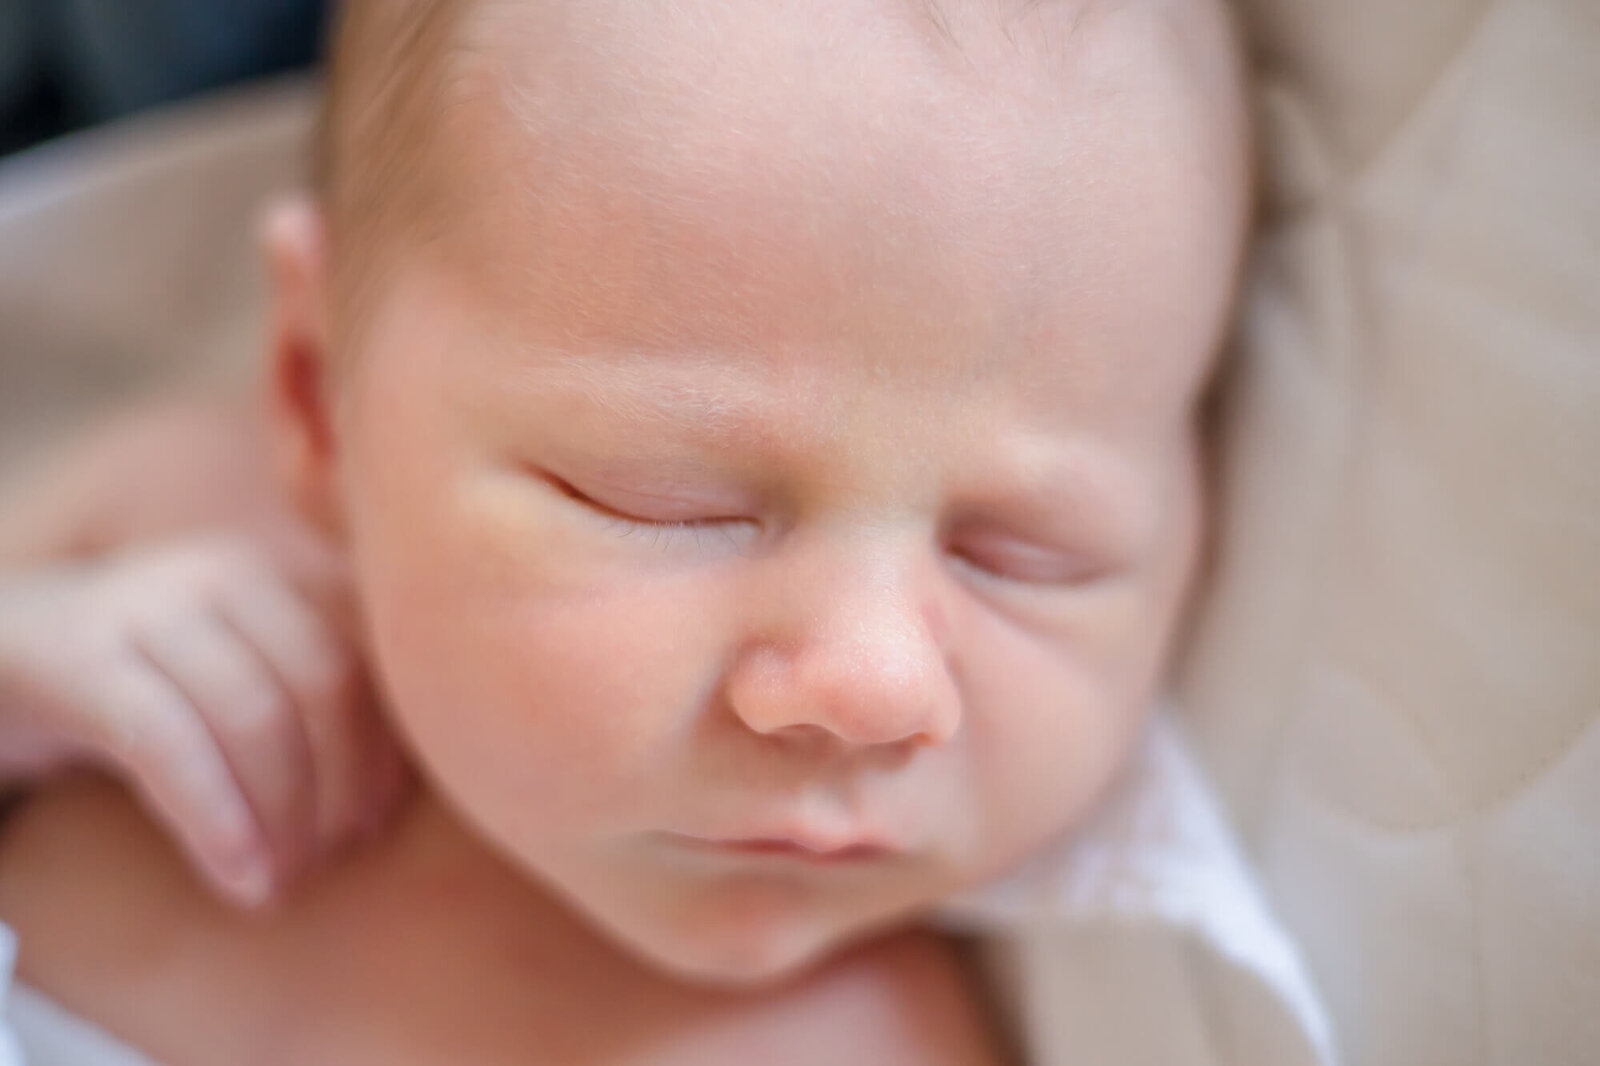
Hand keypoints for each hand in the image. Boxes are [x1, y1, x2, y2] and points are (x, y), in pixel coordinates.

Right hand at [0, 534, 409, 907]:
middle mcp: (227, 570)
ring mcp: (150, 603)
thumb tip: (397, 795)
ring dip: (283, 816)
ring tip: (282, 881)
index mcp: (286, 571)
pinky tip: (239, 879)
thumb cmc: (157, 679)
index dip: (387, 746)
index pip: (372, 655)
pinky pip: (169, 744)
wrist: (3, 651)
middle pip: (324, 682)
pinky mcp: (79, 656)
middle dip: (341, 785)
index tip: (381, 820)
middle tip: (332, 857)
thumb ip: (319, 704)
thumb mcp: (247, 671)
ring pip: (255, 714)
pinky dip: (218, 821)